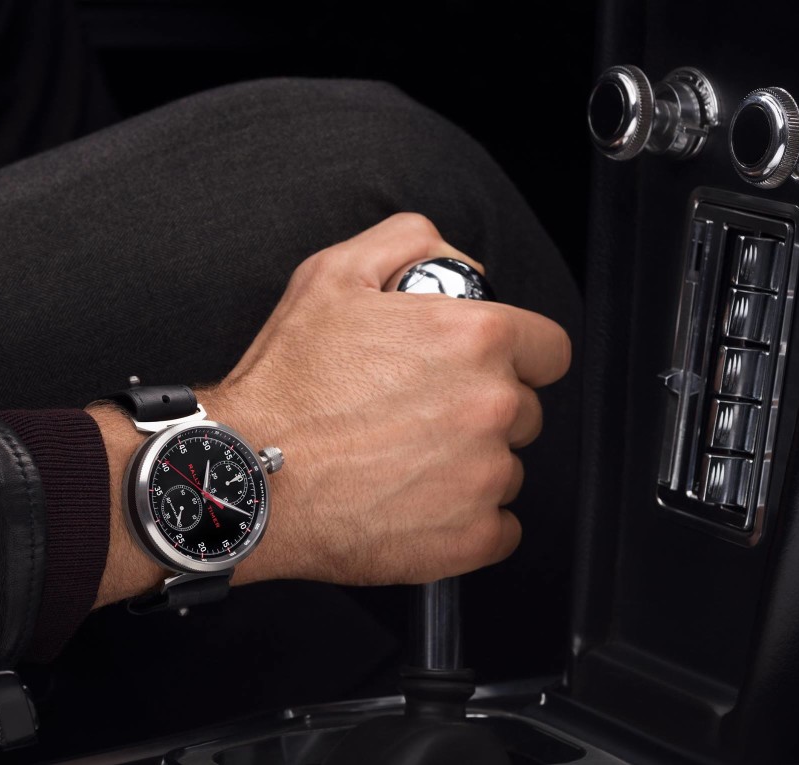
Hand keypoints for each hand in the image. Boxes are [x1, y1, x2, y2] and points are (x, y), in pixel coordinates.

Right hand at [194, 213, 570, 586]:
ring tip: (404, 460)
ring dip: (470, 466)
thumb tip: (455, 260)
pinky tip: (415, 503)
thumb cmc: (286, 383)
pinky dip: (465, 521)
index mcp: (474, 339)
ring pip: (507, 469)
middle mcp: (491, 406)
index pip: (549, 350)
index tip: (490, 369)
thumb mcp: (334, 273)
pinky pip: (498, 529)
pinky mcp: (468, 538)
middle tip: (419, 414)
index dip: (519, 355)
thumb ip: (408, 242)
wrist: (249, 473)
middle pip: (524, 410)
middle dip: (482, 410)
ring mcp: (484, 478)